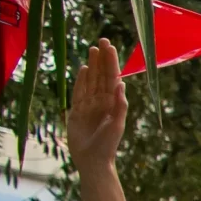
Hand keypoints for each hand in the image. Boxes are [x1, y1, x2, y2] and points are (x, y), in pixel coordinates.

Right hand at [66, 40, 128, 173]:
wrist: (92, 159)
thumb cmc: (107, 145)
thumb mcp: (117, 125)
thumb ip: (120, 105)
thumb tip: (122, 84)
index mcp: (113, 103)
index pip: (112, 78)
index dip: (111, 62)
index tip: (110, 47)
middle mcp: (102, 101)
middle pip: (101, 75)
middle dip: (102, 59)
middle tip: (102, 40)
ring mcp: (89, 104)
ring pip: (91, 80)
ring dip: (92, 65)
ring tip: (93, 49)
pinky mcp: (78, 110)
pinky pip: (79, 91)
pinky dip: (81, 80)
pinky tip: (83, 68)